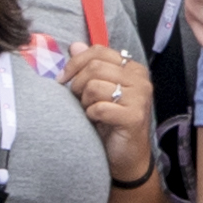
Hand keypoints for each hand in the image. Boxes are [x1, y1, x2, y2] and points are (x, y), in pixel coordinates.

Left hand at [69, 40, 153, 156]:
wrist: (126, 156)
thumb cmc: (110, 122)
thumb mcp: (97, 91)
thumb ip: (88, 67)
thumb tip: (75, 46)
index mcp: (133, 69)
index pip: (98, 51)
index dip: (75, 62)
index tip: (62, 79)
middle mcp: (140, 80)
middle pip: (94, 67)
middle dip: (78, 84)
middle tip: (79, 100)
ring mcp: (140, 97)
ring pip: (94, 86)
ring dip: (84, 101)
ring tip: (90, 111)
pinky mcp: (134, 116)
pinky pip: (99, 108)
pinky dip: (91, 115)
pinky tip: (96, 121)